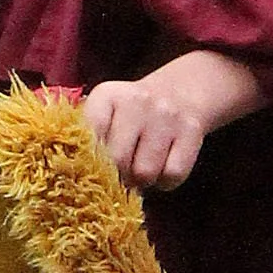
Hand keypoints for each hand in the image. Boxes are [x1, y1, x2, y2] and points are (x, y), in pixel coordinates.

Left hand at [84, 50, 259, 190]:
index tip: (92, 171)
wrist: (181, 91)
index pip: (87, 138)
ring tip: (141, 169)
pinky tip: (162, 168)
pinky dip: (166, 181)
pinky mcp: (192, 130)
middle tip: (121, 174)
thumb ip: (90, 139)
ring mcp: (166, 114)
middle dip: (117, 176)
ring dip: (142, 181)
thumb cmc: (133, 114)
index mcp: (106, 96)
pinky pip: (173, 174)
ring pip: (145, 172)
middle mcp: (137, 100)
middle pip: (116, 161)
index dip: (88, 163)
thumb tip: (79, 177)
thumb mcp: (106, 113)